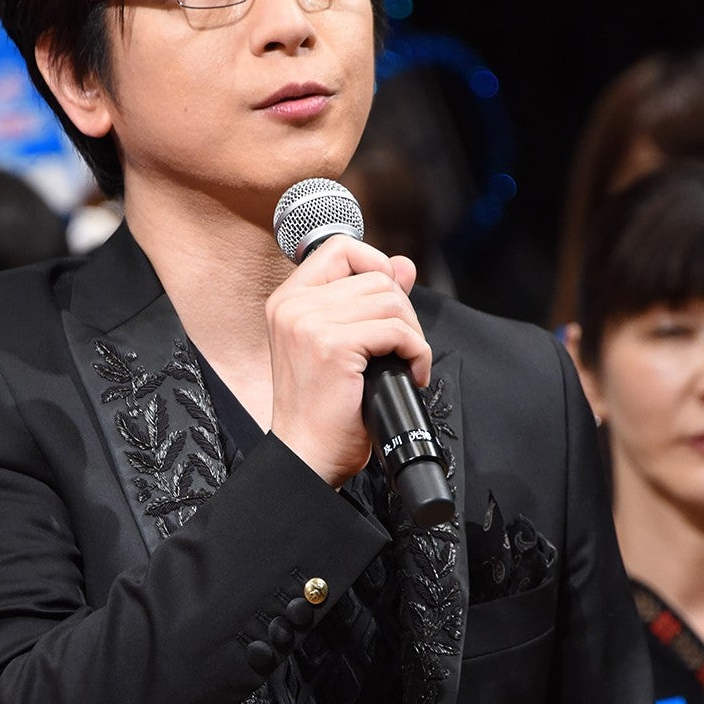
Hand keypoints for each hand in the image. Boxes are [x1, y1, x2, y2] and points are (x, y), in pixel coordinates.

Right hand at [266, 236, 429, 487]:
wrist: (305, 454)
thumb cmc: (319, 410)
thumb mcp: (338, 344)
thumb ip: (366, 300)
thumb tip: (404, 266)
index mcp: (287, 300)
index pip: (340, 248)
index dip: (374, 265)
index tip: (386, 302)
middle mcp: (293, 306)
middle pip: (375, 276)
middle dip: (402, 311)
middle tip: (400, 348)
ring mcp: (310, 324)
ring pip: (391, 301)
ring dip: (412, 334)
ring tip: (404, 362)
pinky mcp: (333, 346)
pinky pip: (396, 331)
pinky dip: (416, 352)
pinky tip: (408, 373)